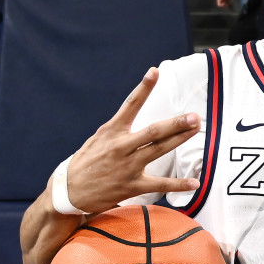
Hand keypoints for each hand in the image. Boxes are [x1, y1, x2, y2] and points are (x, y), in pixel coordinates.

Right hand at [63, 68, 201, 213]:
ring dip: (179, 140)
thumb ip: (119, 127)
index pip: (130, 105)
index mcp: (112, 131)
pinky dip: (178, 184)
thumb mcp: (98, 138)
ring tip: (195, 130)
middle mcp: (121, 147)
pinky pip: (160, 184)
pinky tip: (195, 182)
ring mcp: (127, 166)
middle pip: (153, 131)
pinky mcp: (132, 185)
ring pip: (158, 150)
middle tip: (194, 116)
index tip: (154, 72)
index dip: (143, 88)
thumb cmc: (86, 162)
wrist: (69, 192)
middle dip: (175, 123)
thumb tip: (134, 111)